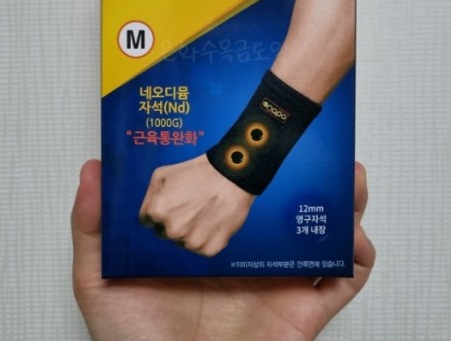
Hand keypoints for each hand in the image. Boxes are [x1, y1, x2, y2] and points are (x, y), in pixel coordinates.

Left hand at [72, 159, 375, 339]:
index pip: (238, 196)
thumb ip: (93, 228)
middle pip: (289, 210)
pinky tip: (353, 238)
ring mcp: (277, 285)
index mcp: (209, 245)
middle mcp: (248, 261)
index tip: (265, 135)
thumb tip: (93, 171)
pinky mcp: (301, 314)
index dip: (257, 164)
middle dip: (312, 177)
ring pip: (321, 237)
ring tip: (348, 181)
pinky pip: (340, 284)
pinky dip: (357, 258)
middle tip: (320, 150)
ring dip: (344, 207)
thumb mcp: (100, 282)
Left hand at [138, 154, 254, 256]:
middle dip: (174, 221)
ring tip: (204, 212)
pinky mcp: (210, 249)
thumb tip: (148, 215)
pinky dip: (207, 238)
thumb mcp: (162, 174)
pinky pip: (202, 249)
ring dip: (190, 232)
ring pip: (183, 242)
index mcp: (157, 211)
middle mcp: (172, 230)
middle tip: (191, 206)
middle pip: (165, 233)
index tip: (174, 202)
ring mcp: (191, 242)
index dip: (161, 210)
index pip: (148, 221)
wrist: (232, 175)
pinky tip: (213, 222)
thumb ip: (149, 197)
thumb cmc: (197, 171)